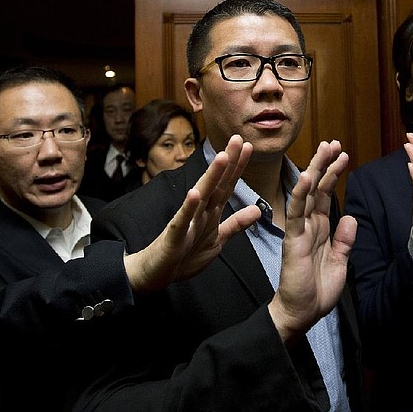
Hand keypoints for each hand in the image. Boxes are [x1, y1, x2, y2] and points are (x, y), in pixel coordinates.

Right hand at [126, 135, 260, 291]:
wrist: (156, 273)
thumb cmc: (184, 255)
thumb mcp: (217, 240)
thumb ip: (235, 224)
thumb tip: (257, 210)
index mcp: (210, 213)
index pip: (226, 186)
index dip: (237, 167)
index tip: (248, 147)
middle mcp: (199, 212)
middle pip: (216, 184)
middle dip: (227, 162)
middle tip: (237, 139)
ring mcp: (186, 222)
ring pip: (201, 196)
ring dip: (211, 177)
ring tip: (221, 157)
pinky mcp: (174, 236)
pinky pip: (182, 221)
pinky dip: (188, 208)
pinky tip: (194, 193)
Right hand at [268, 140, 356, 343]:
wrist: (302, 312)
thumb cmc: (317, 290)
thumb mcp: (340, 262)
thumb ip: (344, 240)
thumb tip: (351, 218)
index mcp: (320, 229)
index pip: (327, 195)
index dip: (334, 175)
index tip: (342, 154)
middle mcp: (309, 225)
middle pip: (317, 188)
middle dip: (325, 164)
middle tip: (333, 142)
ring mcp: (299, 230)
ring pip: (307, 194)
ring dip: (316, 171)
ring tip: (325, 149)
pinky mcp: (293, 240)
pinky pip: (296, 214)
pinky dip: (299, 195)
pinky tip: (305, 178)